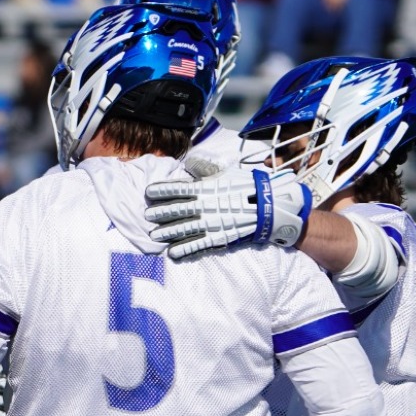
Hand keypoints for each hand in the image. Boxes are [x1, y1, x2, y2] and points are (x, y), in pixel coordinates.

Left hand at [144, 163, 314, 259]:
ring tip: (154, 235)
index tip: (148, 192)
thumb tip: (189, 163)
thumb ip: (205, 167)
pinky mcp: (218, 238)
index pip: (178, 189)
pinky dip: (184, 249)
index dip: (162, 191)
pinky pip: (198, 244)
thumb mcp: (225, 171)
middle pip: (177, 210)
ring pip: (184, 228)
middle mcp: (204, 206)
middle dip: (160, 213)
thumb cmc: (246, 185)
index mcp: (205, 188)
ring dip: (168, 232)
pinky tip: (172, 253)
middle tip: (146, 215)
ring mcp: (210, 223)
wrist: (268, 205)